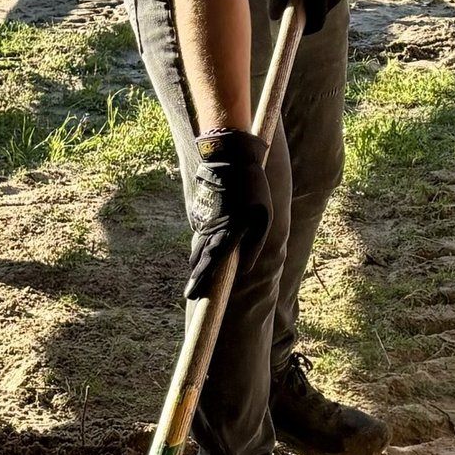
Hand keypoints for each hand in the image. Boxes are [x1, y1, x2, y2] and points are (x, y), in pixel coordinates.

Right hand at [187, 129, 271, 297]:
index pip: (212, 263)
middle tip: (190, 295)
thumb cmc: (253, 189)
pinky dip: (201, 246)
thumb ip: (254, 245)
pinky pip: (201, 235)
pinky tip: (201, 255)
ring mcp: (205, 220)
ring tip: (196, 279)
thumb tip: (244, 270)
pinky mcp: (202, 213)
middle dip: (196, 277)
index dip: (201, 281)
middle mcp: (212, 229)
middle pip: (200, 259)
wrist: (230, 159)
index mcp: (229, 232)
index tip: (191, 295)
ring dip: (197, 263)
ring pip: (198, 247)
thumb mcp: (264, 218)